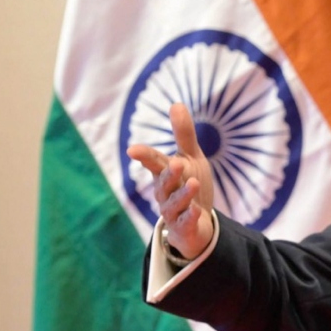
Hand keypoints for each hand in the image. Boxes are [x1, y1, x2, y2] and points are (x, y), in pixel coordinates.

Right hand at [126, 103, 215, 258]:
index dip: (145, 156)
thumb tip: (177, 104)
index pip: (155, 162)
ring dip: (184, 195)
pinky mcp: (185, 227)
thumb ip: (183, 134)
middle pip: (164, 183)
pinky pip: (186, 222)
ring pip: (175, 203)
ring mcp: (174, 211)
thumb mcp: (191, 158)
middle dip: (169, 174)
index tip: (133, 149)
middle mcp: (166, 192)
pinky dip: (190, 217)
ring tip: (193, 183)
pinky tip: (198, 211)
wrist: (197, 223)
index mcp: (165, 173)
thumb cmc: (190, 184)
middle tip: (175, 163)